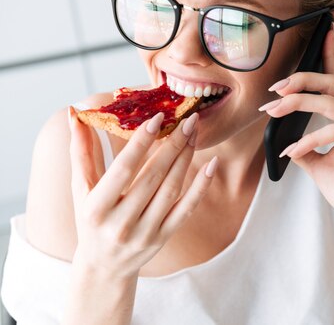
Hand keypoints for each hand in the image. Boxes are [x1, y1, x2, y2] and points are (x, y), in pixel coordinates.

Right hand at [67, 108, 217, 278]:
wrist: (104, 267)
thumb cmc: (90, 220)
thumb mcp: (80, 189)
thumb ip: (81, 151)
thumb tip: (74, 113)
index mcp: (96, 208)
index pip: (123, 169)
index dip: (141, 142)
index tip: (157, 117)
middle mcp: (120, 223)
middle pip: (153, 177)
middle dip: (172, 145)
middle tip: (188, 120)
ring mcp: (145, 232)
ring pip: (172, 189)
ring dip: (186, 159)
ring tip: (194, 134)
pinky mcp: (164, 237)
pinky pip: (187, 209)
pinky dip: (201, 187)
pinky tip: (211, 165)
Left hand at [259, 25, 333, 237]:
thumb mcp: (317, 164)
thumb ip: (304, 146)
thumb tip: (282, 136)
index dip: (329, 52)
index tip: (324, 27)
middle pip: (331, 82)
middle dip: (300, 80)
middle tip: (274, 89)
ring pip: (331, 101)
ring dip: (299, 104)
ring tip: (273, 112)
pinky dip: (311, 138)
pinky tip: (294, 150)